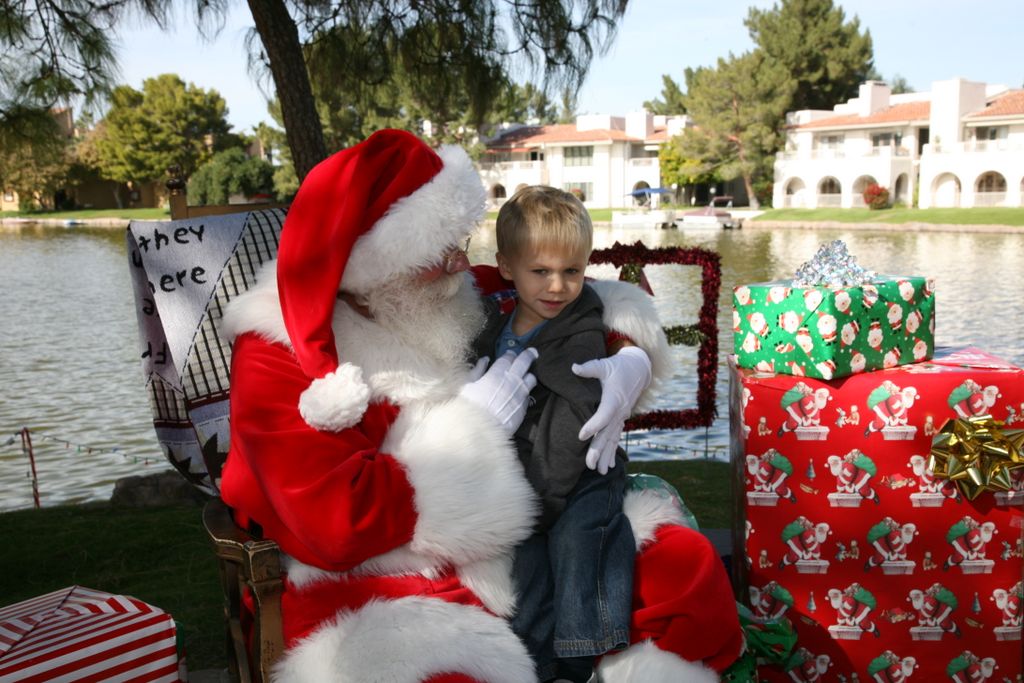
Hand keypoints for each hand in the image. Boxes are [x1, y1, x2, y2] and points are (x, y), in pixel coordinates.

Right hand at [459, 349, 538, 435]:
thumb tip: (485, 360)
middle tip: (532, 352)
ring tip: (527, 374)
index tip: (510, 354)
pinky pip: (528, 395)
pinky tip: (521, 393)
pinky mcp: (524, 407)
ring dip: (529, 374)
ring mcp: (520, 394)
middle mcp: (512, 381)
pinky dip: (526, 391)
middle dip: (529, 355)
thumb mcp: (466, 385)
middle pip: (524, 362)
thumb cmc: (469, 407)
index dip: (509, 354)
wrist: (480, 431)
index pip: (508, 358)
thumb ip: (477, 370)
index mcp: (497, 373)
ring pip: (531, 378)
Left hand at [572, 346, 651, 473]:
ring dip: (606, 456)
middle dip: (598, 449)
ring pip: (612, 439)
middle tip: (589, 464)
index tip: (581, 435)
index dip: (594, 425)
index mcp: (614, 398)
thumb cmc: (618, 366)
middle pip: (608, 433)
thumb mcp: (604, 365)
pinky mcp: (621, 419)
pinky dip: (612, 452)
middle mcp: (620, 411)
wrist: (638, 370)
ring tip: (599, 471)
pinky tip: (608, 466)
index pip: (604, 414)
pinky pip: (616, 438)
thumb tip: (574, 367)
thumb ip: (590, 368)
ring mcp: (621, 417)